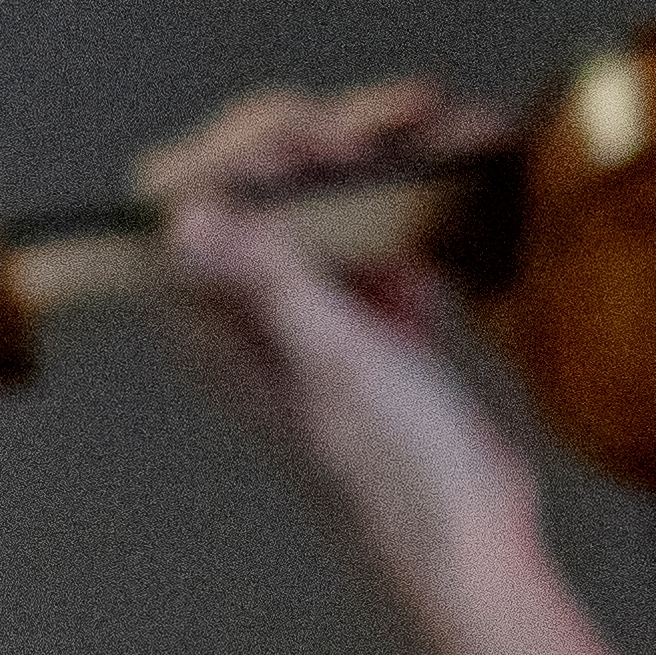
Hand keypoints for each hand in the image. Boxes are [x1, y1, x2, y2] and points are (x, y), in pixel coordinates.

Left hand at [137, 81, 533, 545]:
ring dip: (372, 150)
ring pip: (322, 195)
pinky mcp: (373, 313)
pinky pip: (379, 228)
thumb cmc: (396, 469)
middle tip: (378, 127)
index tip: (308, 132)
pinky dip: (414, 191)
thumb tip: (189, 215)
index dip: (238, 148)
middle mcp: (253, 306)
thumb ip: (267, 279)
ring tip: (425, 120)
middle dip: (316, 136)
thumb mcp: (335, 358)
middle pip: (257, 182)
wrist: (469, 534)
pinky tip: (452, 162)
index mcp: (217, 319)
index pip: (186, 197)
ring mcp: (315, 306)